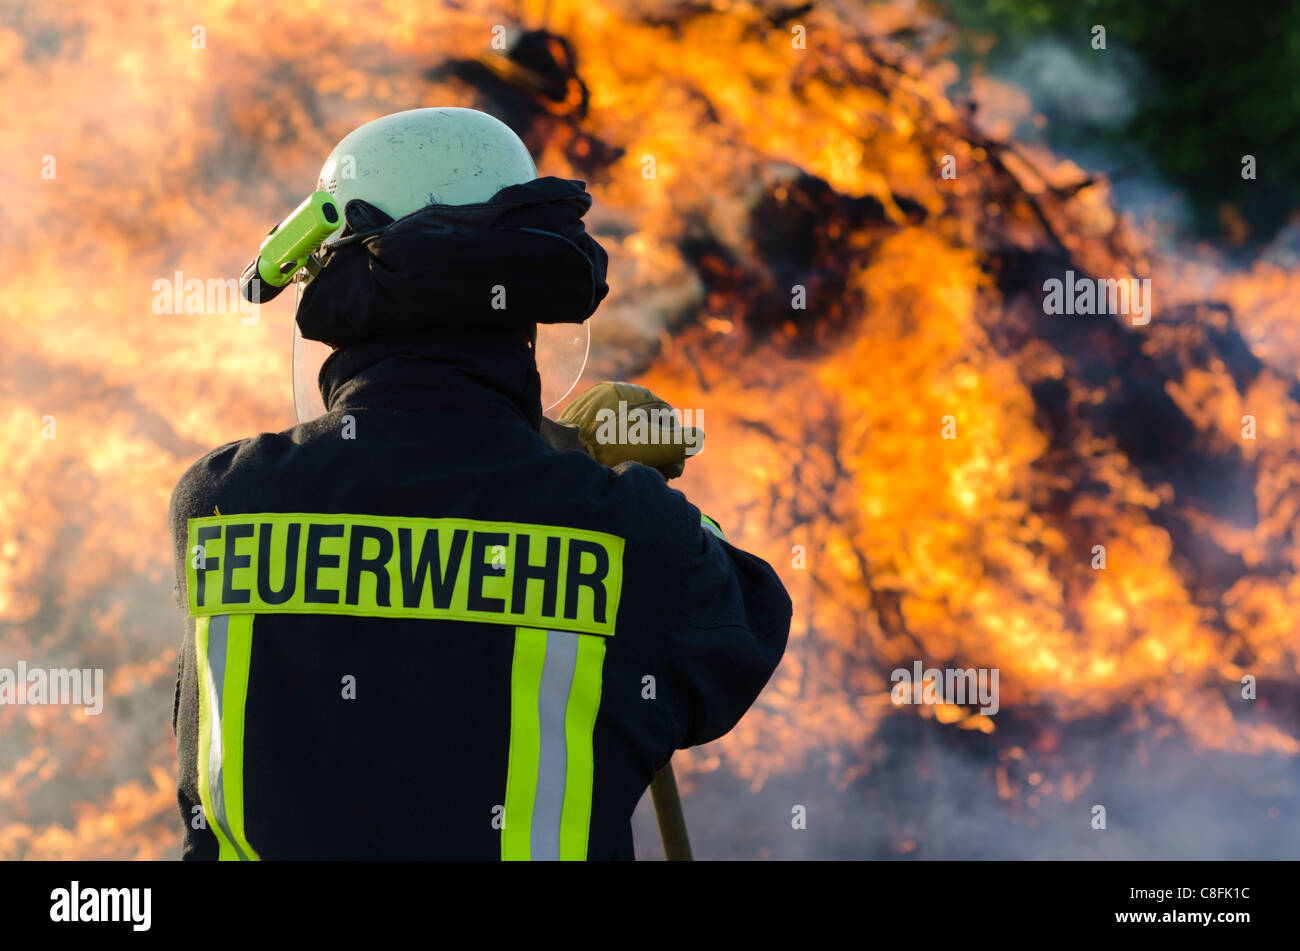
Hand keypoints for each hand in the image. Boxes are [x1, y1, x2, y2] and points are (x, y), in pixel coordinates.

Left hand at [551, 382, 702, 479]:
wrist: (564, 452)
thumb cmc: (613, 447)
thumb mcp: (657, 444)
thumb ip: (683, 440)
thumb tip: (698, 437)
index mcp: (627, 392)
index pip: (664, 416)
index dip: (676, 443)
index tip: (676, 467)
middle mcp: (606, 397)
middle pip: (644, 428)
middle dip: (658, 454)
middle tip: (660, 476)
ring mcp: (588, 413)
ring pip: (625, 438)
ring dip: (640, 459)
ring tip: (641, 478)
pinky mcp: (576, 431)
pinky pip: (604, 443)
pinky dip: (616, 458)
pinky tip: (620, 475)